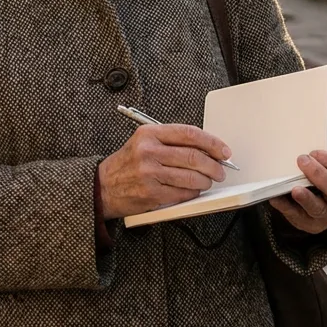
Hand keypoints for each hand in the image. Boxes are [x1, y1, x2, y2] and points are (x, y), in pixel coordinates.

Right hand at [97, 124, 230, 219]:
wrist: (103, 186)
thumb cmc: (127, 164)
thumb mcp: (143, 142)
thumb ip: (171, 142)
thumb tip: (206, 148)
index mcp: (149, 134)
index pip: (189, 134)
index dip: (212, 142)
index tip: (224, 151)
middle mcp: (149, 151)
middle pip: (194, 156)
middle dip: (214, 165)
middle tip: (221, 170)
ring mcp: (150, 173)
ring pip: (192, 177)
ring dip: (206, 181)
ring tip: (208, 181)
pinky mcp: (151, 193)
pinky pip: (183, 193)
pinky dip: (194, 193)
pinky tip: (194, 190)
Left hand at [269, 139, 326, 233]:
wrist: (318, 202)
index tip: (315, 152)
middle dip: (319, 175)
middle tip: (302, 160)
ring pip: (319, 209)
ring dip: (306, 198)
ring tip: (295, 189)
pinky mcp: (310, 225)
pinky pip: (297, 217)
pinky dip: (286, 207)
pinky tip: (276, 198)